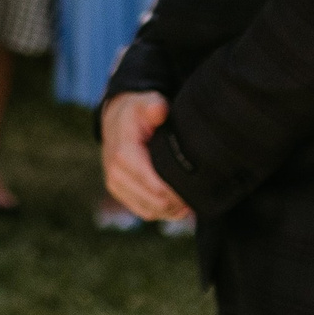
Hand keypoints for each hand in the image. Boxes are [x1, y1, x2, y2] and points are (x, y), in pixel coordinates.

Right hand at [101, 91, 189, 222]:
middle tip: (199, 194)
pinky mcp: (119, 192)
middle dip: (178, 202)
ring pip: (150, 211)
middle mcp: (115, 173)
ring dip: (171, 210)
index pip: (156, 187)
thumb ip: (152, 105)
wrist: (115, 120)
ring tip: (190, 199)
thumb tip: (159, 110)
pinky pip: (143, 211)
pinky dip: (161, 211)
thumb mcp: (144, 103)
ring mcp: (115, 184)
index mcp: (124, 155)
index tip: (198, 186)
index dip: (180, 191)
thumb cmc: (136, 112)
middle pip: (155, 203)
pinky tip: (176, 203)